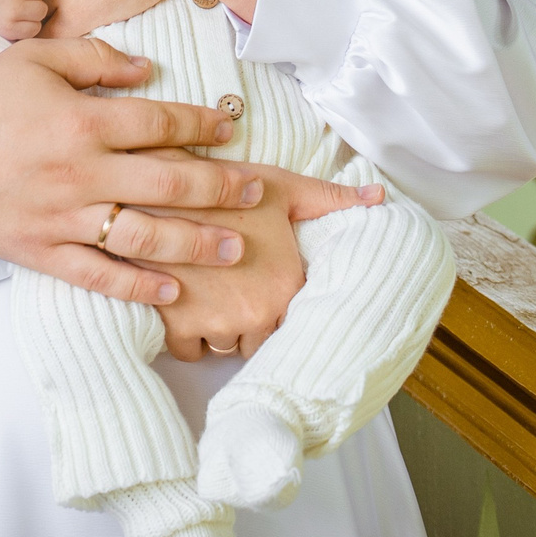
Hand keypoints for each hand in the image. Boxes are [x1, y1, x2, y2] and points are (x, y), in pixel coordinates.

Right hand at [0, 37, 277, 305]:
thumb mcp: (36, 59)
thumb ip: (95, 60)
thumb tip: (147, 70)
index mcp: (82, 122)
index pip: (161, 124)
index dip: (203, 124)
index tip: (230, 127)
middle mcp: (81, 174)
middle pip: (169, 184)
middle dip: (222, 188)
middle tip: (257, 192)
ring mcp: (64, 219)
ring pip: (145, 236)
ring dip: (197, 243)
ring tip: (234, 246)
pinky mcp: (43, 253)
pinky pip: (99, 276)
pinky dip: (138, 287)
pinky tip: (172, 290)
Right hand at [133, 162, 386, 359]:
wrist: (156, 187)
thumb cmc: (222, 185)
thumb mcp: (281, 187)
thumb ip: (330, 198)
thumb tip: (379, 196)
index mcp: (286, 285)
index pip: (290, 322)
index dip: (274, 306)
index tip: (259, 288)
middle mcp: (256, 313)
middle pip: (256, 340)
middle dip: (245, 322)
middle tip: (231, 291)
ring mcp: (215, 323)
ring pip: (222, 346)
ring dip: (217, 329)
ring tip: (207, 294)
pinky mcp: (177, 327)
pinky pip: (188, 351)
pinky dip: (186, 335)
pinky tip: (184, 303)